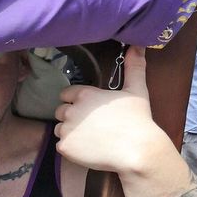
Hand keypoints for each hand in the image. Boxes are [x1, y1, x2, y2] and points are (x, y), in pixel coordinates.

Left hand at [53, 46, 173, 175]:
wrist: (136, 150)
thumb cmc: (137, 120)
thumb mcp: (137, 90)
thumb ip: (133, 67)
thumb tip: (137, 46)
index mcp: (85, 95)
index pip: (66, 94)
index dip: (75, 100)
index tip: (87, 107)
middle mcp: (72, 110)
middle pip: (60, 111)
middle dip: (71, 116)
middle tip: (91, 124)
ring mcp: (66, 129)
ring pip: (59, 129)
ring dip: (70, 132)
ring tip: (90, 137)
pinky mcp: (65, 147)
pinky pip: (60, 145)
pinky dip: (71, 148)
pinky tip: (87, 148)